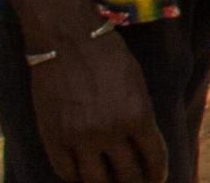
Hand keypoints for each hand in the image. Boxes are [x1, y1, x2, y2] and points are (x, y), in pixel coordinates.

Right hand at [27, 25, 163, 182]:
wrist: (67, 40)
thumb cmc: (108, 56)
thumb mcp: (137, 84)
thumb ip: (140, 116)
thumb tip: (143, 147)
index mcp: (138, 115)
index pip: (154, 158)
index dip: (157, 173)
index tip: (157, 180)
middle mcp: (110, 131)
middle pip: (127, 175)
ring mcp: (79, 137)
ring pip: (95, 180)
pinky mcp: (52, 137)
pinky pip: (65, 171)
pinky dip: (75, 177)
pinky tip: (82, 174)